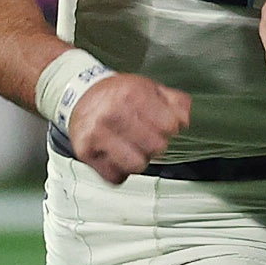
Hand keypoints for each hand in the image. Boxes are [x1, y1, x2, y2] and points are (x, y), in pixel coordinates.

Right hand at [67, 73, 190, 184]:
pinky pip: (116, 176)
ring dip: (138, 160)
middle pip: (156, 147)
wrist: (81, 95)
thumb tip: (184, 122)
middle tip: (145, 137)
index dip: (170, 128)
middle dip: (155, 145)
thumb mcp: (150, 88)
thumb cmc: (119, 95)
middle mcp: (112, 113)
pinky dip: (120, 170)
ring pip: (136, 165)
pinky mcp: (86, 152)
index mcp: (132, 94)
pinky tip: (117, 155)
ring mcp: (97, 134)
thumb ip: (176, 102)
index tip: (162, 125)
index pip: (170, 126)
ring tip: (132, 148)